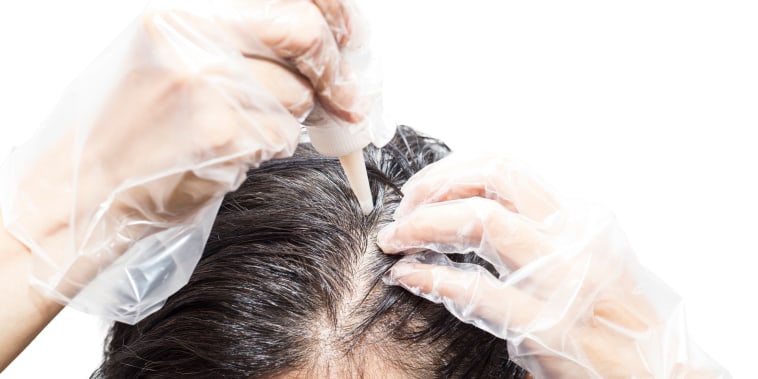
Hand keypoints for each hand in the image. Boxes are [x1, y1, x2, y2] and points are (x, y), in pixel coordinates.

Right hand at [0, 0, 366, 321]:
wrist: (87, 190)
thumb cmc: (129, 129)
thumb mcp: (170, 59)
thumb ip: (237, 44)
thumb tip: (317, 42)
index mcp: (183, 16)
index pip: (288, 1)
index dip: (332, 21)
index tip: (349, 41)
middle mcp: (195, 42)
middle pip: (305, 36)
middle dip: (334, 72)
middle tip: (345, 100)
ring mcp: (210, 89)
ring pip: (299, 97)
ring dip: (290, 120)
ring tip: (245, 131)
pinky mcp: (224, 137)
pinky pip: (281, 138)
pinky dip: (269, 148)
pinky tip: (232, 153)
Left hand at [378, 154, 727, 377]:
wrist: (655, 378)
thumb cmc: (614, 325)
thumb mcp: (584, 263)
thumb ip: (538, 235)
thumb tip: (474, 213)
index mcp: (577, 221)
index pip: (505, 166)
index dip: (452, 169)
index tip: (421, 190)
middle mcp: (573, 239)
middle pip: (491, 177)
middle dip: (434, 186)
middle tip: (403, 212)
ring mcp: (562, 280)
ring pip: (481, 221)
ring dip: (425, 225)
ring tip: (396, 240)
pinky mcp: (547, 326)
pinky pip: (477, 289)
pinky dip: (432, 276)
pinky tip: (409, 276)